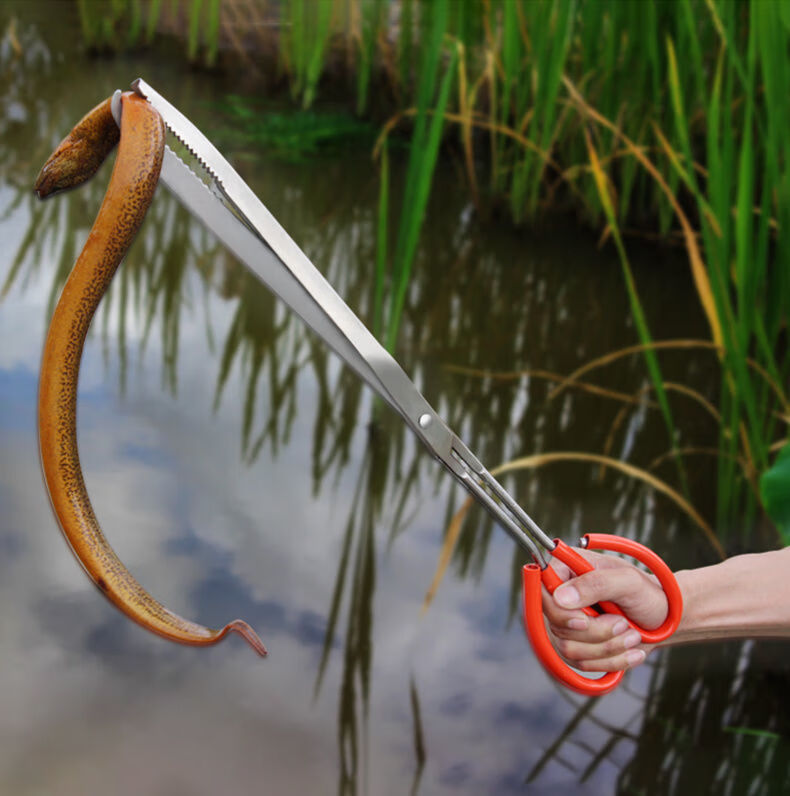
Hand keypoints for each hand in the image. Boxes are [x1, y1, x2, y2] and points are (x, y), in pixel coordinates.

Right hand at [540, 548, 669, 671]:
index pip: (542, 592)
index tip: (584, 621)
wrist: (663, 618)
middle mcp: (561, 595)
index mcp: (567, 569)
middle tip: (623, 624)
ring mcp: (566, 622)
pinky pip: (581, 663)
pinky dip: (611, 661)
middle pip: (557, 625)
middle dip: (596, 633)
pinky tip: (630, 651)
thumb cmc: (646, 593)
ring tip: (632, 636)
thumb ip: (595, 584)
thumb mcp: (627, 582)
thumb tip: (561, 597)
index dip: (559, 613)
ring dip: (607, 648)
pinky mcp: (577, 645)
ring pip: (568, 648)